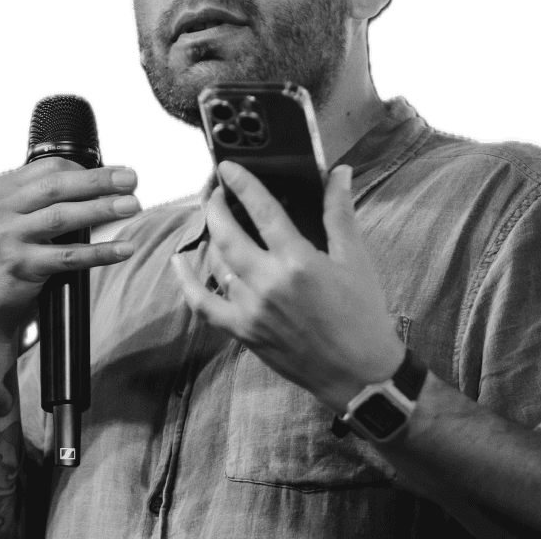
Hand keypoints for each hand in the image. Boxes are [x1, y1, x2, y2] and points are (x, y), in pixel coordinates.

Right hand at [0, 158, 141, 337]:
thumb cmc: (10, 255)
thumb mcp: (19, 218)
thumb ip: (49, 200)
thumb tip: (106, 189)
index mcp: (4, 190)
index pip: (50, 168)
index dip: (88, 169)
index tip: (118, 174)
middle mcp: (2, 209)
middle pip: (57, 186)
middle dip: (99, 181)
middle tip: (131, 180)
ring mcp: (8, 237)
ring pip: (62, 217)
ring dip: (101, 210)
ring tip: (132, 207)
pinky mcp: (19, 266)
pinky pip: (67, 257)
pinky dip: (99, 252)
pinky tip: (123, 249)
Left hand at [174, 161, 404, 413]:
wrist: (359, 374)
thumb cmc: (362, 313)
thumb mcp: (355, 259)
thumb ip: (340, 212)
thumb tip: (339, 171)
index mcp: (297, 261)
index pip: (261, 210)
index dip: (242, 183)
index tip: (227, 166)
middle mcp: (267, 283)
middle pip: (227, 234)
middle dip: (216, 206)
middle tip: (216, 190)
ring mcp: (250, 309)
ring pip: (217, 263)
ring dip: (214, 237)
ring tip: (216, 219)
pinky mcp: (242, 331)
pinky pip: (203, 304)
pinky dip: (187, 283)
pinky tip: (179, 262)